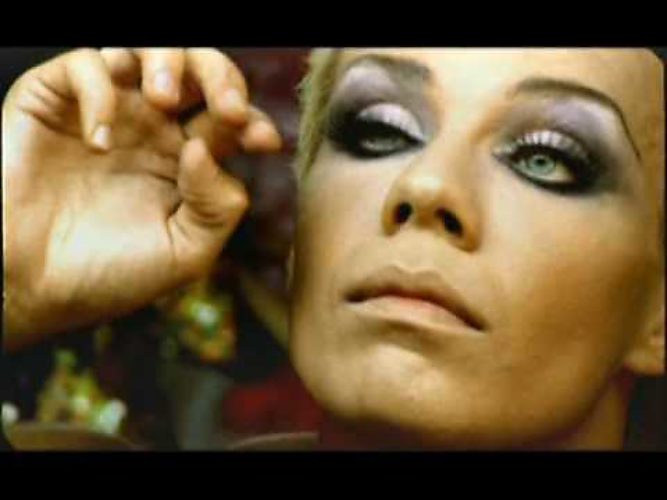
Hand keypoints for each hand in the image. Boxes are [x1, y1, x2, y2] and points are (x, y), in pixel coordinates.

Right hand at [2, 48, 281, 350]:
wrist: (31, 287)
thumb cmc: (109, 274)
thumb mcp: (185, 253)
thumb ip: (216, 205)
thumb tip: (209, 148)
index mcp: (188, 160)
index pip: (232, 122)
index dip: (252, 122)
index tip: (263, 142)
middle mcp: (152, 129)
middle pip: (199, 72)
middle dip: (221, 78)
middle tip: (229, 108)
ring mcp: (106, 111)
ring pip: (146, 50)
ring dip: (167, 63)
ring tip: (163, 100)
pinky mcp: (54, 102)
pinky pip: (83, 65)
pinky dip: (98, 91)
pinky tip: (99, 140)